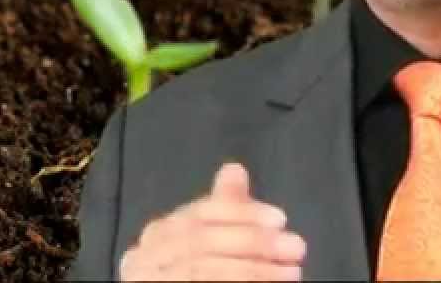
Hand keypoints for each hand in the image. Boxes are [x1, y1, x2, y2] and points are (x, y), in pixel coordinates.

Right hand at [119, 162, 305, 280]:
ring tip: (292, 273)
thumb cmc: (199, 271)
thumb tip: (234, 169)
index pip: (198, 214)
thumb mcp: (214, 237)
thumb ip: (223, 207)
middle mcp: (144, 258)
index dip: (242, 213)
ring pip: (204, 269)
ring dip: (256, 270)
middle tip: (295, 246)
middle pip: (202, 241)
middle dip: (255, 242)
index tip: (280, 218)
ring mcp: (150, 281)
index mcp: (156, 235)